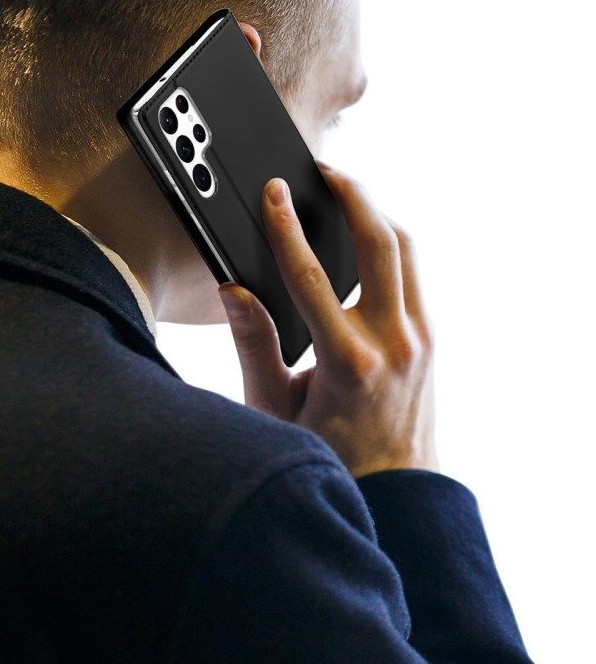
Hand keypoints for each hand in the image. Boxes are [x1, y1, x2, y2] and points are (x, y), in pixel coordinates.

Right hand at [218, 163, 436, 478]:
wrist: (396, 494)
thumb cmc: (329, 458)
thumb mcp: (275, 409)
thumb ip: (255, 346)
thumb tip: (234, 290)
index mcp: (348, 363)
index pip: (312, 277)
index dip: (287, 228)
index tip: (273, 192)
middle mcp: (393, 343)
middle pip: (381, 243)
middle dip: (352, 195)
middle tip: (324, 170)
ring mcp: (419, 339)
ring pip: (406, 249)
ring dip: (376, 213)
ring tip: (345, 193)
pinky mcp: (430, 339)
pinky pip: (413, 273)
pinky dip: (390, 243)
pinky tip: (365, 237)